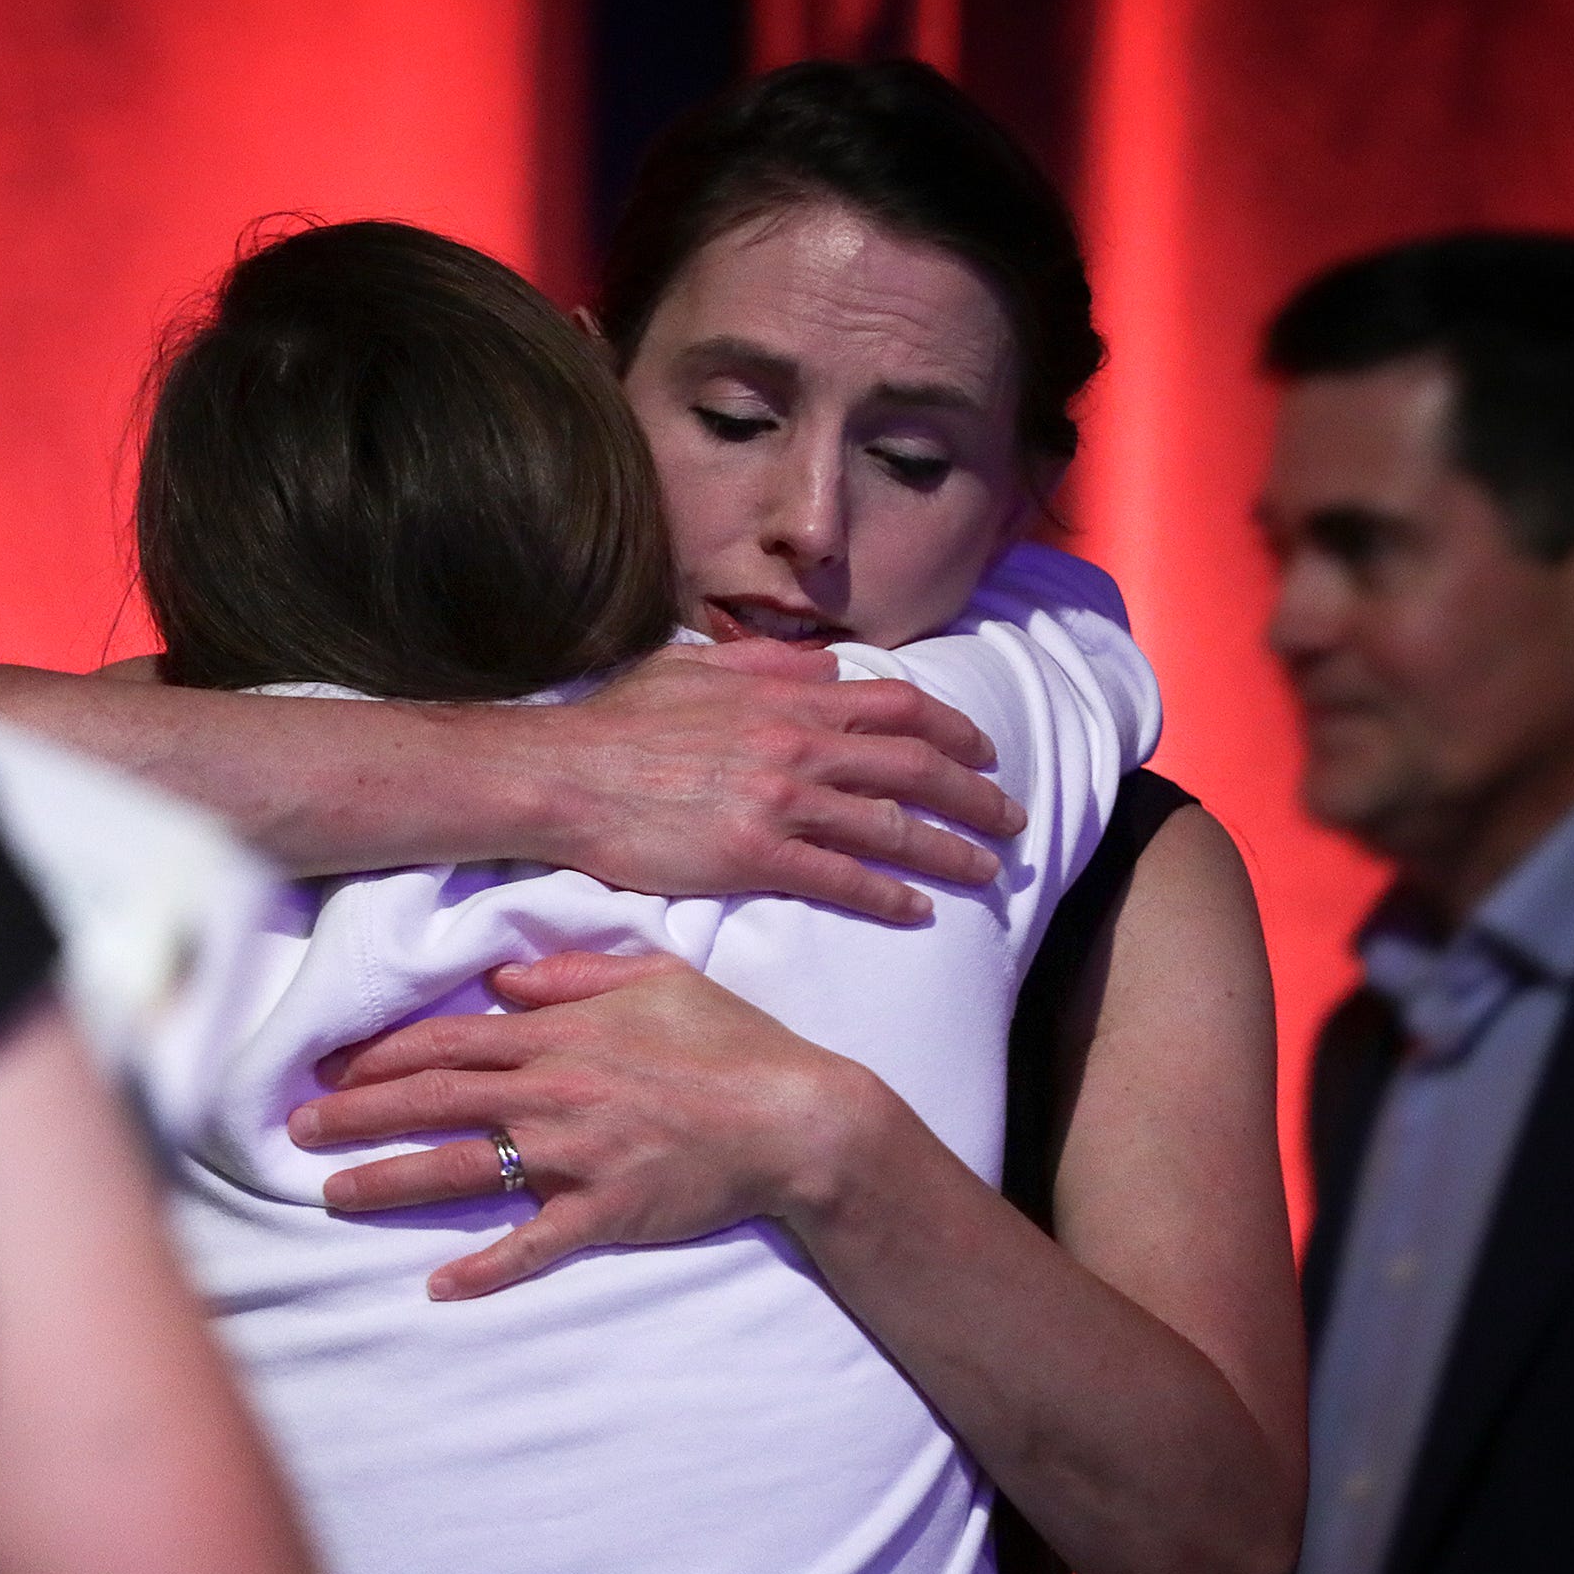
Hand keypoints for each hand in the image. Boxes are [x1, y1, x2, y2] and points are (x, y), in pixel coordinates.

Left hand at [288, 949, 893, 1299]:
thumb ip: (574, 971)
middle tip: (296, 1129)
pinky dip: (487, 1268)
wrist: (800, 1117)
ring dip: (391, 1181)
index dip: (381, 1054)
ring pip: (464, 1167)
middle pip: (432, 1099)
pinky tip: (441, 1286)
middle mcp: (554, 1091)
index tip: (330, 1066)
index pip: (447, 1041)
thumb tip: (505, 974)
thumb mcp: (657, 977)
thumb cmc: (733, 1042)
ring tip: (333, 1195)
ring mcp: (578, 1154)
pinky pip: (535, 1243)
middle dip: (356, 1113)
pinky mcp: (608, 1211)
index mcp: (559, 1034)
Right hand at [524, 641, 1021, 923]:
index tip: (981, 750)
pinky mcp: (754, 857)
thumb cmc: (616, 724)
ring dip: (951, 850)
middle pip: (914, 767)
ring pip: (892, 826)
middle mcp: (796, 745)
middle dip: (975, 794)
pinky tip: (918, 910)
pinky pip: (842, 879)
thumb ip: (767, 663)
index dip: (951, 729)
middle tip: (1010, 819)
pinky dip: (890, 895)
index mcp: (784, 697)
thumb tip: (827, 667)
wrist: (562, 776)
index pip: (896, 707)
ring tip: (986, 871)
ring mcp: (780, 802)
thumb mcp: (693, 668)